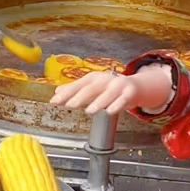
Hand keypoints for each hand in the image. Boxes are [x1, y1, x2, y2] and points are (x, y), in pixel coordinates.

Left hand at [53, 63, 172, 115]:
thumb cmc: (110, 88)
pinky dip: (117, 105)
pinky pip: (123, 100)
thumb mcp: (92, 87)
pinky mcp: (129, 93)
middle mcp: (105, 80)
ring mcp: (118, 86)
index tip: (54, 101)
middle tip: (69, 105)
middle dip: (80, 96)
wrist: (134, 87)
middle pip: (91, 88)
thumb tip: (57, 92)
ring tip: (89, 111)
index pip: (78, 85)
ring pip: (107, 94)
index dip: (66, 93)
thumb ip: (75, 90)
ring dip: (98, 102)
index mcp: (94, 78)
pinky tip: (110, 112)